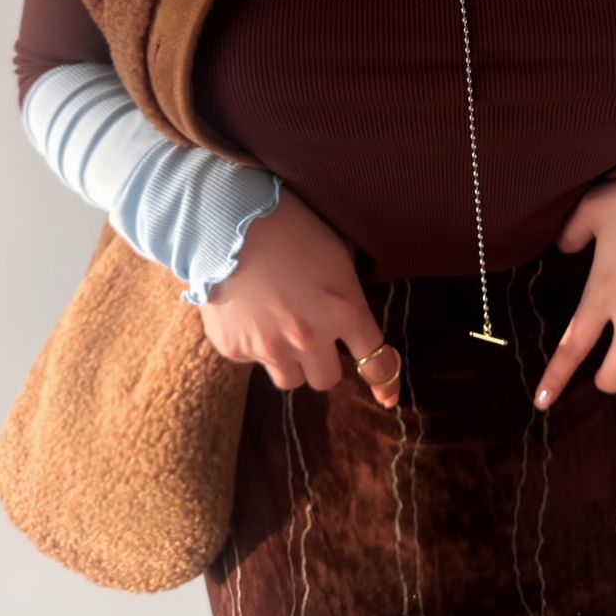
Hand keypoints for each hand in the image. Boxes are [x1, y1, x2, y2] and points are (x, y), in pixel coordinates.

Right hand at [198, 184, 399, 408]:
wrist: (228, 220)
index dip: (385, 380)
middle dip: (323, 361)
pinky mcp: (234, 348)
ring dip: (289, 361)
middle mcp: (310, 337)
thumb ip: (348, 292)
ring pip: (289, 379)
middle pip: (327, 380)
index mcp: (344, 310)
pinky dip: (253, 344)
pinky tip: (247, 311)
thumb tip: (353, 314)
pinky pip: (252, 360)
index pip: (377, 362)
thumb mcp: (337, 252)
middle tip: (311, 337)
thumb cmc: (290, 225)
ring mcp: (269, 347)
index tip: (387, 395)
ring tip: (277, 326)